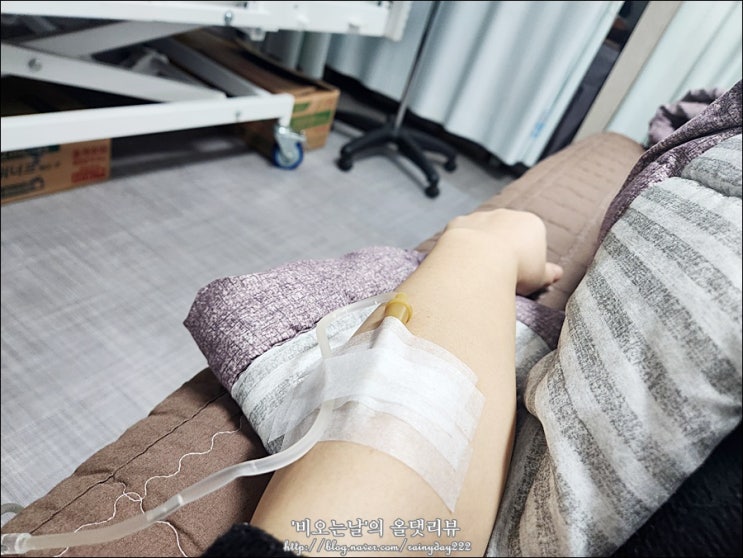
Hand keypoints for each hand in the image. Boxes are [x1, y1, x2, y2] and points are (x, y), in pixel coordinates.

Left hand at [442, 209, 562, 295]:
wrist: (481, 261)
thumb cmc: (517, 270)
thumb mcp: (539, 277)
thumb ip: (549, 273)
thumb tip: (559, 273)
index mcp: (531, 224)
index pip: (532, 238)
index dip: (526, 257)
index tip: (519, 274)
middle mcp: (506, 214)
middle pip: (506, 231)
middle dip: (502, 247)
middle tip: (497, 272)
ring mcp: (481, 216)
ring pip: (482, 230)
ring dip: (481, 245)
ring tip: (477, 269)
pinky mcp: (459, 222)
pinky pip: (461, 234)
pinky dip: (461, 245)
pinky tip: (460, 261)